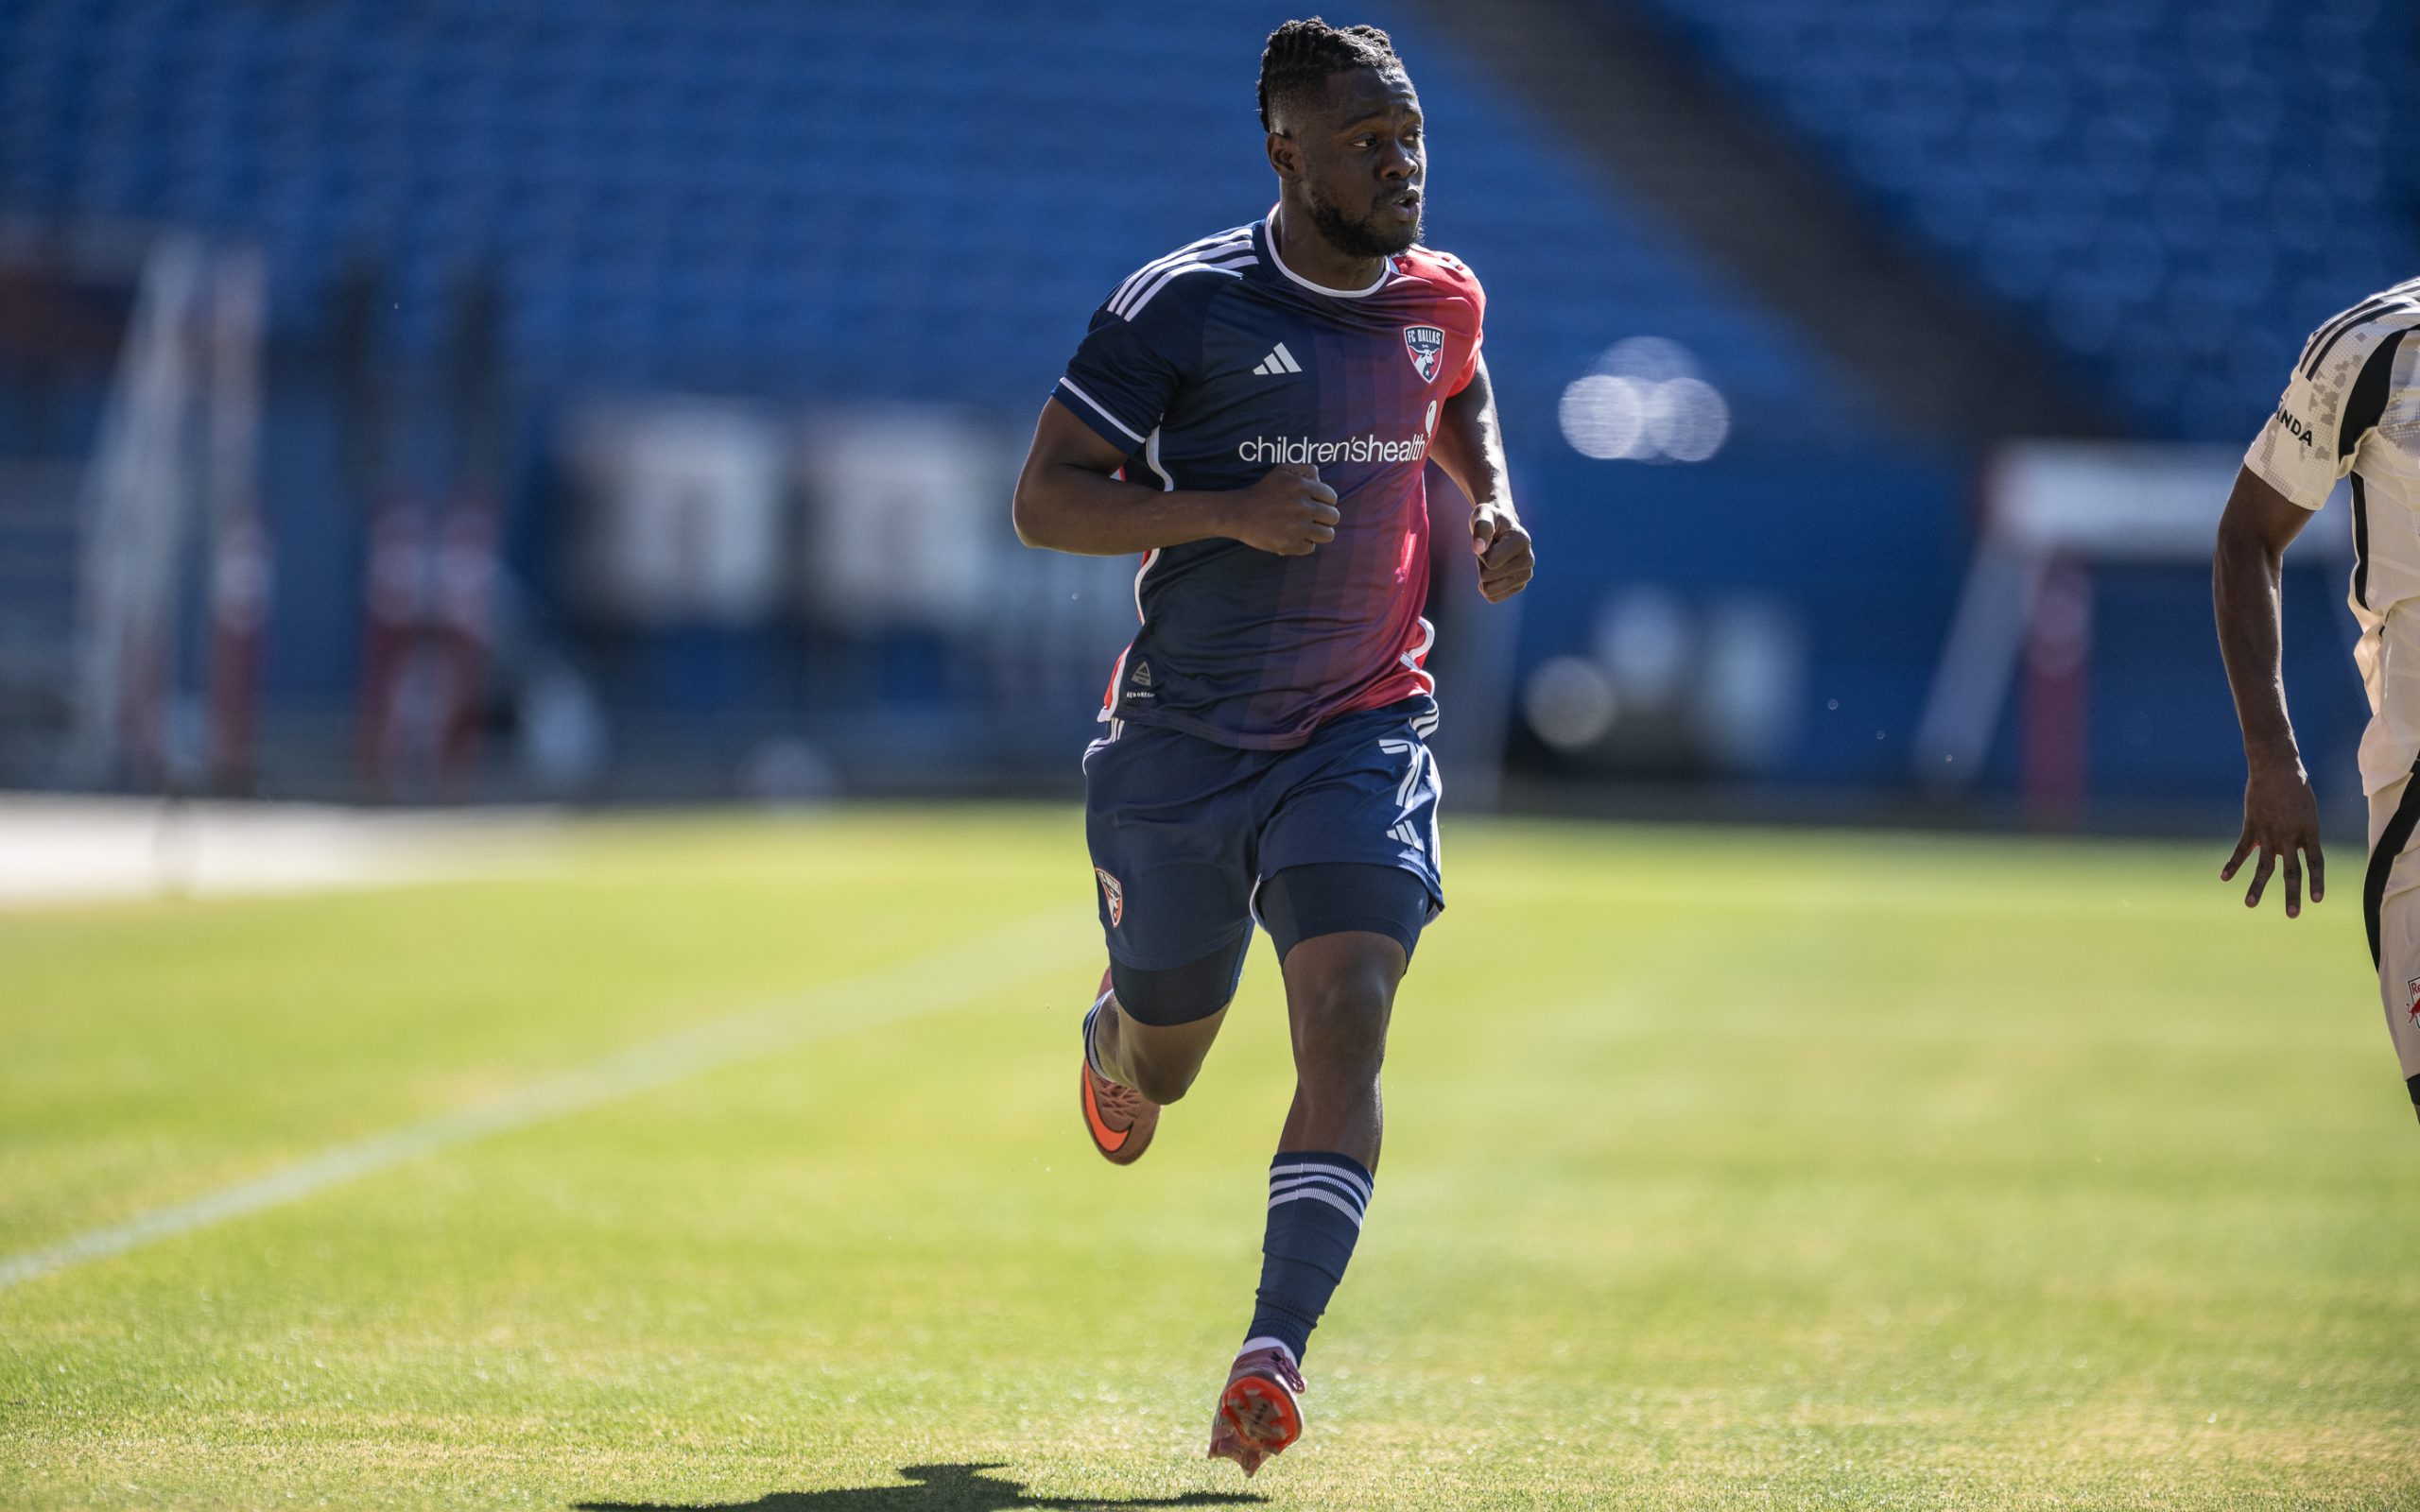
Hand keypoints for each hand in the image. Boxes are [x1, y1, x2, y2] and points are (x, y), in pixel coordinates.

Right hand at [1227, 464, 1340, 555]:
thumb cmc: (1264, 491)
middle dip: (1325, 518)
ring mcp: (1297, 527)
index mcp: (1302, 486)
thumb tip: (1320, 480)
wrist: (1240, 513)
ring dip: (1319, 533)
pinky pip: (1311, 547)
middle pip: (1333, 517)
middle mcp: (1302, 506)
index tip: (1316, 504)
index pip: (1332, 497)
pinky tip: (1293, 537)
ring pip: (1327, 535)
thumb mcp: (1283, 470)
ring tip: (1308, 530)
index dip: (1326, 502)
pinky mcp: (1289, 544)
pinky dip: (1303, 544)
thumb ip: (1306, 469)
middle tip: (1313, 519)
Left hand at [1471, 501, 1532, 601]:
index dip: (1481, 551)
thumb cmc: (1491, 519)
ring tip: (1493, 559)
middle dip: (1482, 564)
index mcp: (1523, 541)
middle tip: (1490, 549)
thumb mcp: (1483, 515)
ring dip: (1484, 574)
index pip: (1491, 561)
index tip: (1490, 540)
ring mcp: (1526, 575)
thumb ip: (1480, 528)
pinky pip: (1493, 598)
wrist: (1501, 528)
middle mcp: (1529, 560)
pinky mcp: (1520, 586)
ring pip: (1489, 589)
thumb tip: (1478, 549)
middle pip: (1488, 576)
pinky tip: (1493, 572)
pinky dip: (1486, 587)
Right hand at [2222, 761, 2324, 916]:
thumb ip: (2302, 833)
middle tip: (2293, 914)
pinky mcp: (2252, 827)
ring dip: (2257, 887)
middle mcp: (2290, 836)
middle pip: (2292, 871)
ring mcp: (2269, 833)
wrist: (2276, 767)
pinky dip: (2233, 865)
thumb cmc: (2296, 786)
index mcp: (2309, 832)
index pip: (2316, 863)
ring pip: (2264, 867)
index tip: (2316, 900)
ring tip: (2251, 905)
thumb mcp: (2308, 810)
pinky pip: (2241, 850)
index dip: (2316, 882)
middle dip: (2292, 894)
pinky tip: (2225, 878)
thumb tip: (2290, 852)